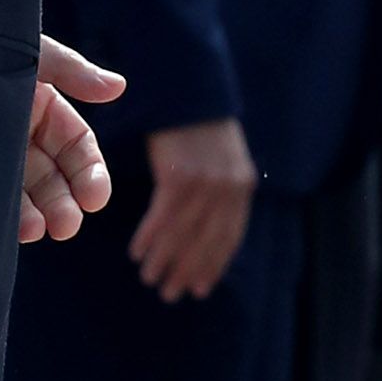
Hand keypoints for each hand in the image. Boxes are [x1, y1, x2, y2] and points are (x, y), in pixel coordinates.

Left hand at [20, 35, 121, 245]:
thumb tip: (119, 87)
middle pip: (52, 176)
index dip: (90, 173)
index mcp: (38, 103)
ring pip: (19, 192)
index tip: (95, 199)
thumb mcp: (24, 50)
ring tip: (35, 230)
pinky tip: (0, 229)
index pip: (76, 145)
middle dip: (64, 203)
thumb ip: (70, 71)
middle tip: (67, 226)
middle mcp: (15, 131)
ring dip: (33, 214)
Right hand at [130, 117, 257, 299]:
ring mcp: (205, 183)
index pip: (230, 237)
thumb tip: (206, 225)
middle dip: (188, 270)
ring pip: (184, 234)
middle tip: (171, 294)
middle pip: (207, 241)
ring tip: (151, 280)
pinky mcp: (179, 175)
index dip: (213, 265)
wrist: (188, 86)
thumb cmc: (199, 123)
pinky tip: (138, 253)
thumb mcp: (222, 156)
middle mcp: (228, 188)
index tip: (200, 288)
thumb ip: (221, 189)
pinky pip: (163, 218)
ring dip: (165, 260)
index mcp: (243, 186)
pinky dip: (150, 238)